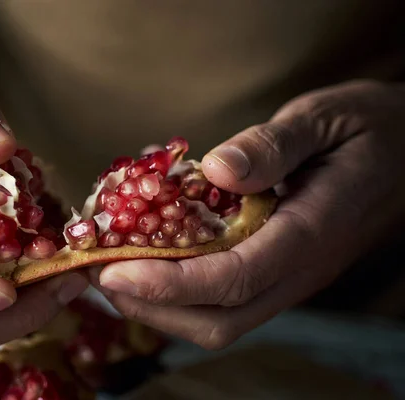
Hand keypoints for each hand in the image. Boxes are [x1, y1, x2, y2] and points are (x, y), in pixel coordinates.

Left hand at [94, 80, 404, 347]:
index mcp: (312, 233)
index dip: (170, 283)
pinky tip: (148, 265)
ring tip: (113, 274)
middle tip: (101, 275)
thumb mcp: (323, 120)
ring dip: (160, 308)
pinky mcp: (276, 272)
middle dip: (154, 307)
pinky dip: (178, 295)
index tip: (114, 269)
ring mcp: (288, 278)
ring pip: (220, 322)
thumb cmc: (366, 129)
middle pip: (221, 321)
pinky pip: (224, 302)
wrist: (404, 151)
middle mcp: (299, 271)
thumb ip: (274, 146)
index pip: (235, 279)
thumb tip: (217, 169)